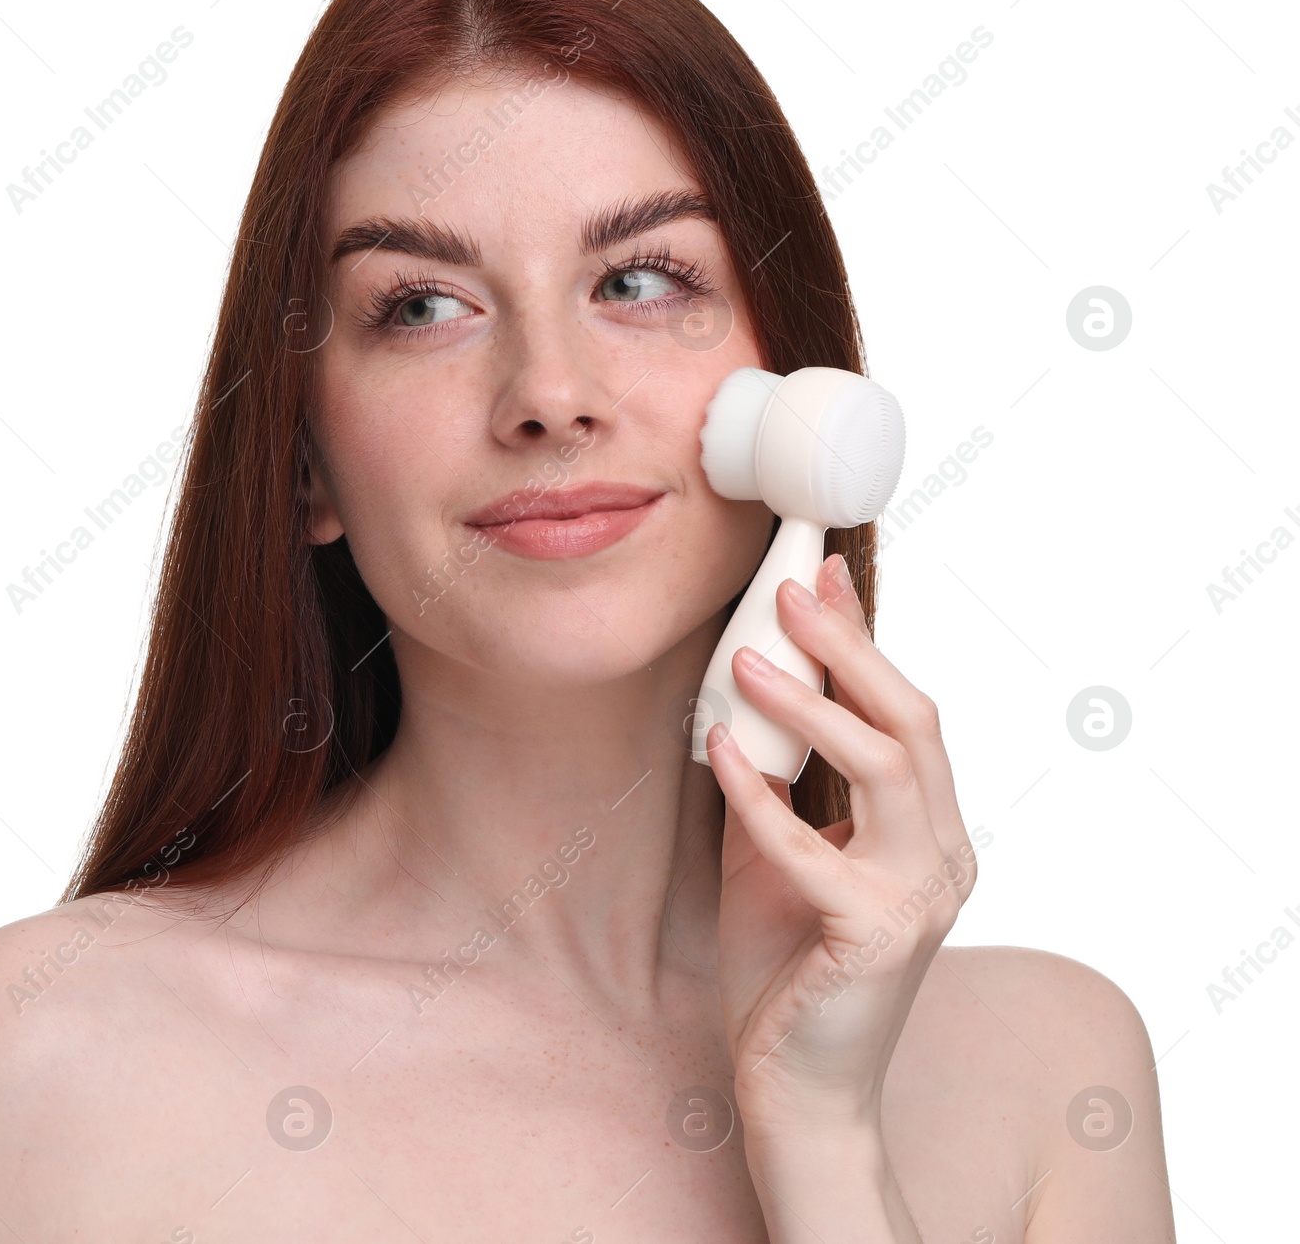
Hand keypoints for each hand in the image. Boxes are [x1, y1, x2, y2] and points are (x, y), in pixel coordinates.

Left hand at [706, 552, 978, 1136]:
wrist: (797, 1087)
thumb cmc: (788, 966)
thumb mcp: (778, 851)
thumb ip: (780, 779)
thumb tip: (752, 687)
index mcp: (929, 831)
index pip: (907, 714)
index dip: (866, 640)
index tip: (822, 573)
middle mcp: (943, 856)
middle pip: (913, 724)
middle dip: (852, 648)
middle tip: (790, 590)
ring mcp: (920, 898)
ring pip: (887, 769)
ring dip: (812, 706)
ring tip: (747, 657)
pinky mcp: (875, 938)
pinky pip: (813, 849)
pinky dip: (760, 793)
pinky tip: (716, 748)